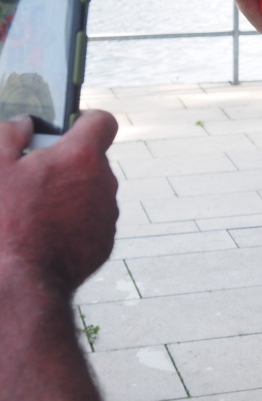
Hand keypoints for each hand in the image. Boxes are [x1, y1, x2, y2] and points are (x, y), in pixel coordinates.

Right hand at [0, 111, 118, 293]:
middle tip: (31, 178)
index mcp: (81, 156)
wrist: (18, 284)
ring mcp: (107, 213)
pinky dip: (72, 221)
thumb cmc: (3, 223)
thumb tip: (25, 124)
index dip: (85, 120)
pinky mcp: (104, 241)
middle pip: (91, 159)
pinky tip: (42, 235)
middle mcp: (104, 181)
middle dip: (65, 163)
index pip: (102, 121)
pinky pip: (90, 220)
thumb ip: (9, 133)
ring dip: (69, 193)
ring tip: (32, 211)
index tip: (68, 128)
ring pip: (90, 191)